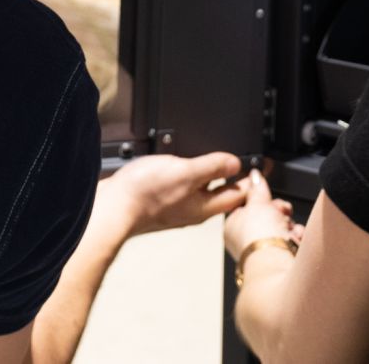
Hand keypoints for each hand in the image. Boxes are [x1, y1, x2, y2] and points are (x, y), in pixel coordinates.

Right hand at [96, 152, 247, 239]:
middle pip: (220, 194)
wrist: (111, 208)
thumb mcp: (186, 172)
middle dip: (231, 177)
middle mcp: (192, 210)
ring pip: (199, 191)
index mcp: (204, 206)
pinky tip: (180, 165)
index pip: (237, 195)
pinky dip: (186, 176)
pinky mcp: (158, 201)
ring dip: (208, 175)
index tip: (258, 166)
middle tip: (239, 160)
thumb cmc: (145, 195)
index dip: (249, 180)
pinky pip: (180, 188)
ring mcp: (175, 207)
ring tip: (213, 159)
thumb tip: (236, 164)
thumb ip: (213, 167)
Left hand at [221, 167, 296, 262]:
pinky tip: (295, 236)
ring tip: (288, 226)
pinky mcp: (280, 259)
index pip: (248, 205)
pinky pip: (291, 240)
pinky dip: (295, 236)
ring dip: (288, 223)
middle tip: (280, 210)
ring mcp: (264, 251)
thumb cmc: (259, 236)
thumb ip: (257, 187)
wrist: (276, 261)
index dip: (260, 197)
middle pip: (267, 216)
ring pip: (281, 228)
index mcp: (233, 227)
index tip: (267, 193)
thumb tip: (255, 175)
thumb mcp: (257, 201)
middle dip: (278, 211)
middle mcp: (246, 241)